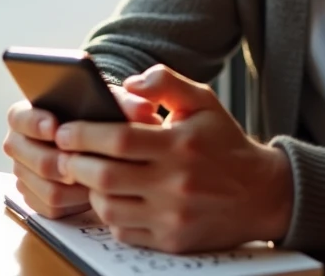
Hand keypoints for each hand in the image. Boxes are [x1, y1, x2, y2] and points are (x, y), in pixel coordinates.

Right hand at [3, 85, 162, 219]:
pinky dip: (73, 202)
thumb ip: (126, 103)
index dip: (34, 123)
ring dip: (70, 185)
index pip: (18, 117)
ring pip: (43, 185)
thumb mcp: (110, 105)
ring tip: (93, 178)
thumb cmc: (100, 119)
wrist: (98, 148)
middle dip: (56, 160)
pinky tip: (91, 193)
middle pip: (29, 157)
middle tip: (76, 161)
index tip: (55, 127)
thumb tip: (143, 109)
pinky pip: (51, 207)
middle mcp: (19, 145)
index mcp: (27, 115)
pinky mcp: (36, 199)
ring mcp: (25, 173)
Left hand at [53, 65, 292, 252]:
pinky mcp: (172, 242)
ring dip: (89, 190)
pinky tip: (111, 198)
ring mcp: (173, 216)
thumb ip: (165, 82)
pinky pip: (124, 232)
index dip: (84, 134)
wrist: (262, 194)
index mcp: (180, 145)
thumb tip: (128, 84)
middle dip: (74, 163)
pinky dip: (110, 216)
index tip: (64, 130)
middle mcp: (176, 183)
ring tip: (86, 174)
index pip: (119, 140)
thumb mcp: (203, 101)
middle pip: (106, 176)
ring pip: (109, 208)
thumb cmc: (225, 142)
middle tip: (62, 153)